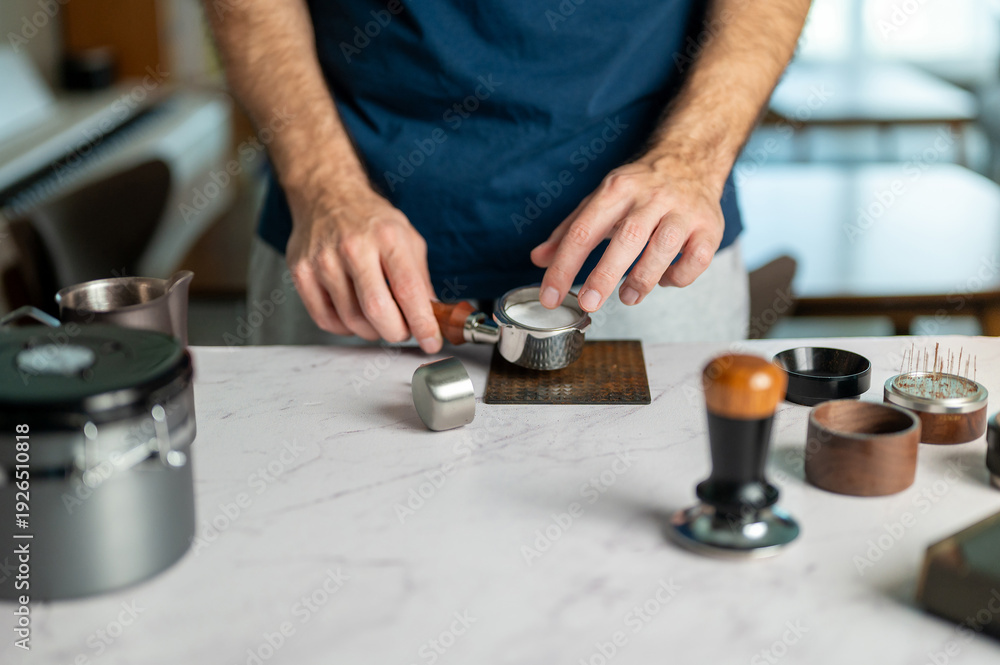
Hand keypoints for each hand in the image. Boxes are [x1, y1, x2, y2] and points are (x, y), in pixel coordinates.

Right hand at [285, 179, 442, 352]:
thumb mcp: (407, 238)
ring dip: (372, 331)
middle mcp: (353, 247)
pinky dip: (345, 328)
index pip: (408, 290)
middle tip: (403, 331)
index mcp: (387, 237)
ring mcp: (323, 260)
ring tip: (379, 318)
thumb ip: (421, 278)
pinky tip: (354, 314)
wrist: (327, 195)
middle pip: (378, 311)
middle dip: (396, 332)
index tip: (431, 341)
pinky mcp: (302, 273)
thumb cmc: (370, 220)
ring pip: (352, 320)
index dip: (423, 323)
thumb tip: (432, 317)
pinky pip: (326, 320)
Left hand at [530, 155, 725, 311]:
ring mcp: (684, 211)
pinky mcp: (710, 227)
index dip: (564, 266)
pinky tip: (664, 279)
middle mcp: (652, 196)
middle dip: (605, 275)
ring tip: (627, 297)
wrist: (691, 158)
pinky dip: (678, 277)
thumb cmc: (640, 187)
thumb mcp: (600, 199)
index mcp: (617, 188)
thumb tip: (538, 259)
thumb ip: (568, 231)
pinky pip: (697, 259)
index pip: (584, 229)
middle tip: (589, 304)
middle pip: (627, 238)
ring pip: (664, 248)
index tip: (551, 296)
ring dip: (642, 279)